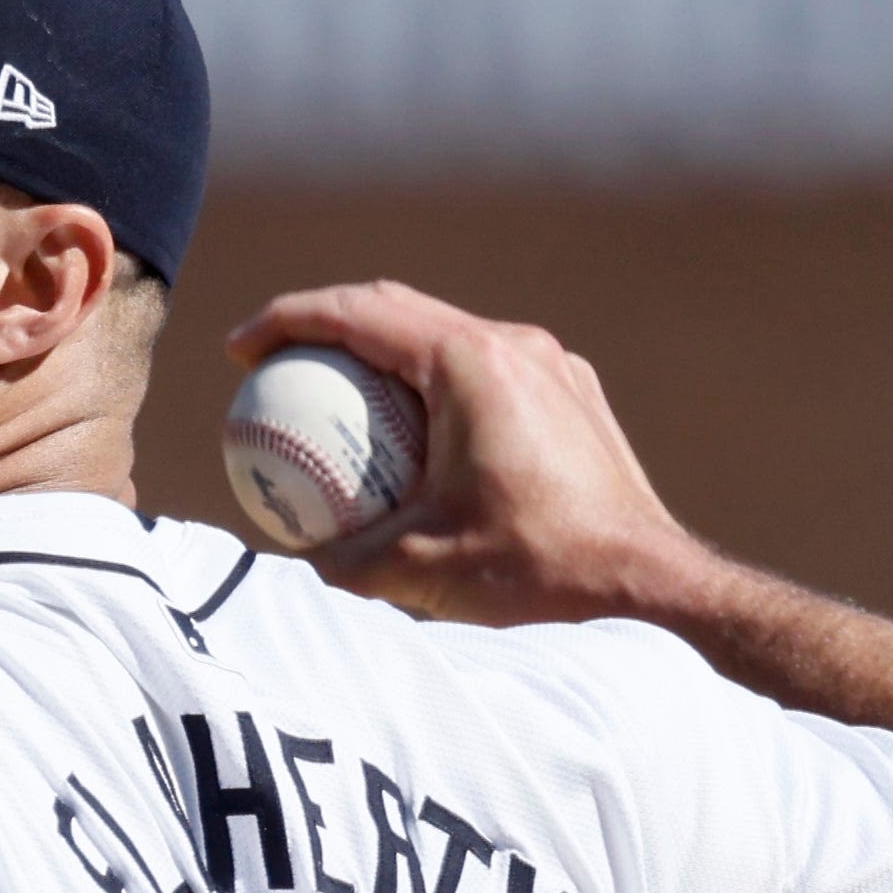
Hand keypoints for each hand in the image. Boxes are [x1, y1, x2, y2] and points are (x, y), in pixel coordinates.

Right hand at [225, 281, 716, 628]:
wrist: (651, 583)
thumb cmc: (539, 571)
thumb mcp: (418, 571)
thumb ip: (341, 559)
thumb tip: (292, 555)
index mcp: (470, 363)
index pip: (360, 312)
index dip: (288, 321)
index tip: (241, 353)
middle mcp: (514, 346)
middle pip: (399, 309)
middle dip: (327, 327)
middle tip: (274, 366)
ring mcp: (552, 366)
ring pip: (445, 337)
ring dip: (384, 356)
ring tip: (338, 400)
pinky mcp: (573, 396)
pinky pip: (485, 373)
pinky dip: (434, 390)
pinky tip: (415, 440)